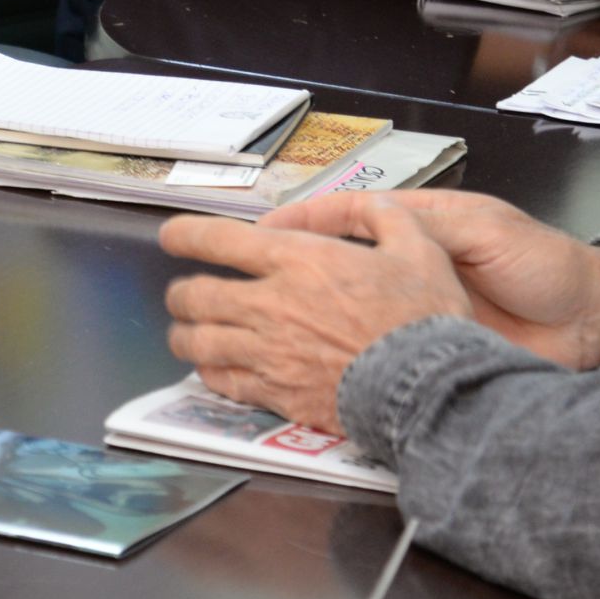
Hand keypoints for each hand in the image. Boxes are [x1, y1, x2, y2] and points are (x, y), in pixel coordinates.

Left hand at [156, 201, 475, 433]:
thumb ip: (388, 219)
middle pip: (194, 295)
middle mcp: (271, 304)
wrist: (428, 389)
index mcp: (298, 260)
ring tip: (186, 334)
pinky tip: (213, 369)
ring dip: (185, 335)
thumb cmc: (423, 319)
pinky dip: (210, 372)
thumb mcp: (419, 248)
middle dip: (181, 293)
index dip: (183, 235)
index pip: (217, 239)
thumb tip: (377, 205)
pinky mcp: (275, 393)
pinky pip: (221, 381)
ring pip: (197, 342)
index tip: (172, 237)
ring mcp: (268, 352)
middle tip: (183, 294)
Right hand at [262, 190, 599, 367]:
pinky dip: (342, 354)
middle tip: (243, 277)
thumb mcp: (482, 230)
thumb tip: (365, 225)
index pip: (347, 216)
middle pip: (336, 264)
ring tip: (263, 322)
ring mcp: (413, 310)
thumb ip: (425, 227)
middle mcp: (408, 269)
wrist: (587, 321)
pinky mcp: (425, 347)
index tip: (263, 231)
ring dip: (308, 315)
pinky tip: (312, 361)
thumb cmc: (543, 264)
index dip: (303, 221)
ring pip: (347, 309)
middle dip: (290, 270)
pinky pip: (374, 349)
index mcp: (420, 228)